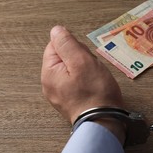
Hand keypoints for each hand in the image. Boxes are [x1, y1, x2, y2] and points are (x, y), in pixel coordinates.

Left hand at [41, 26, 124, 142]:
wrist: (103, 122)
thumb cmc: (94, 91)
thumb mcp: (82, 61)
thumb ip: (67, 44)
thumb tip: (56, 30)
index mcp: (48, 72)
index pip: (56, 45)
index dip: (73, 46)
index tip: (85, 56)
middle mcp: (49, 84)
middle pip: (64, 58)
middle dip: (80, 58)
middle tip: (91, 68)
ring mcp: (59, 94)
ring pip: (72, 69)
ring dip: (85, 69)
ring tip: (94, 77)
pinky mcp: (69, 101)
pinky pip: (76, 82)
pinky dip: (85, 80)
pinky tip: (94, 86)